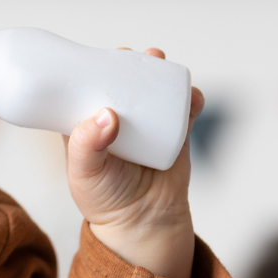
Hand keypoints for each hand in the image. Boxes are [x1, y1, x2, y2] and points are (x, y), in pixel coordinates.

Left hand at [65, 48, 203, 277]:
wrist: (143, 222)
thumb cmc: (104, 198)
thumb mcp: (85, 173)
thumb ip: (87, 145)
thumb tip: (108, 114)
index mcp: (88, 121)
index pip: (88, 86)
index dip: (93, 66)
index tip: (101, 55)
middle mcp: (118, 117)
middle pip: (124, 80)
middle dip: (130, 61)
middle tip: (137, 56)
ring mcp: (147, 123)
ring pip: (155, 89)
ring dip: (161, 71)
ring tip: (160, 61)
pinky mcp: (174, 132)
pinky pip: (185, 110)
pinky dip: (191, 99)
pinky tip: (193, 96)